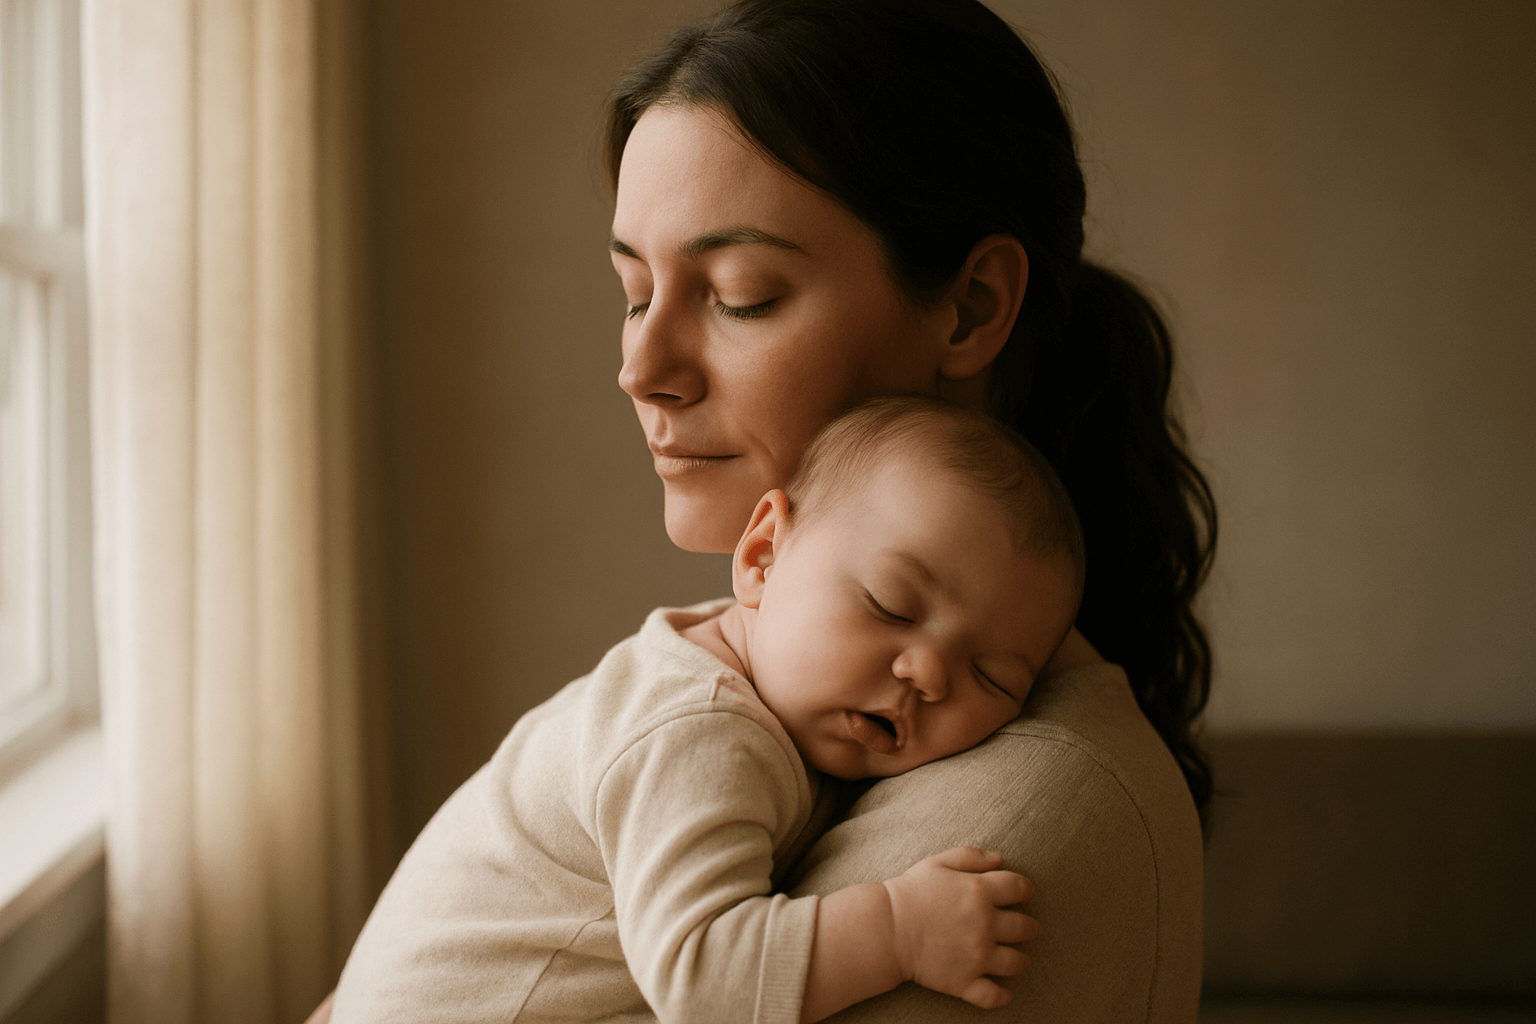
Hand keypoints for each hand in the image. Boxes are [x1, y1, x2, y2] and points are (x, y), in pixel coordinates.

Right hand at [882, 847, 1039, 1008]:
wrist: (885, 928)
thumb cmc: (910, 892)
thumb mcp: (938, 862)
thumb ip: (971, 856)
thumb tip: (1000, 858)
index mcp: (980, 891)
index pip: (1020, 888)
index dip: (1026, 890)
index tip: (1024, 894)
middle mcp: (985, 924)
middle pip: (1025, 927)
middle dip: (1030, 927)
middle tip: (1028, 928)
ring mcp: (976, 956)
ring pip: (1016, 962)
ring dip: (1021, 960)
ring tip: (1018, 959)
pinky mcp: (964, 981)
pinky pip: (993, 996)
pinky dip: (1003, 996)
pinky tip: (1006, 992)